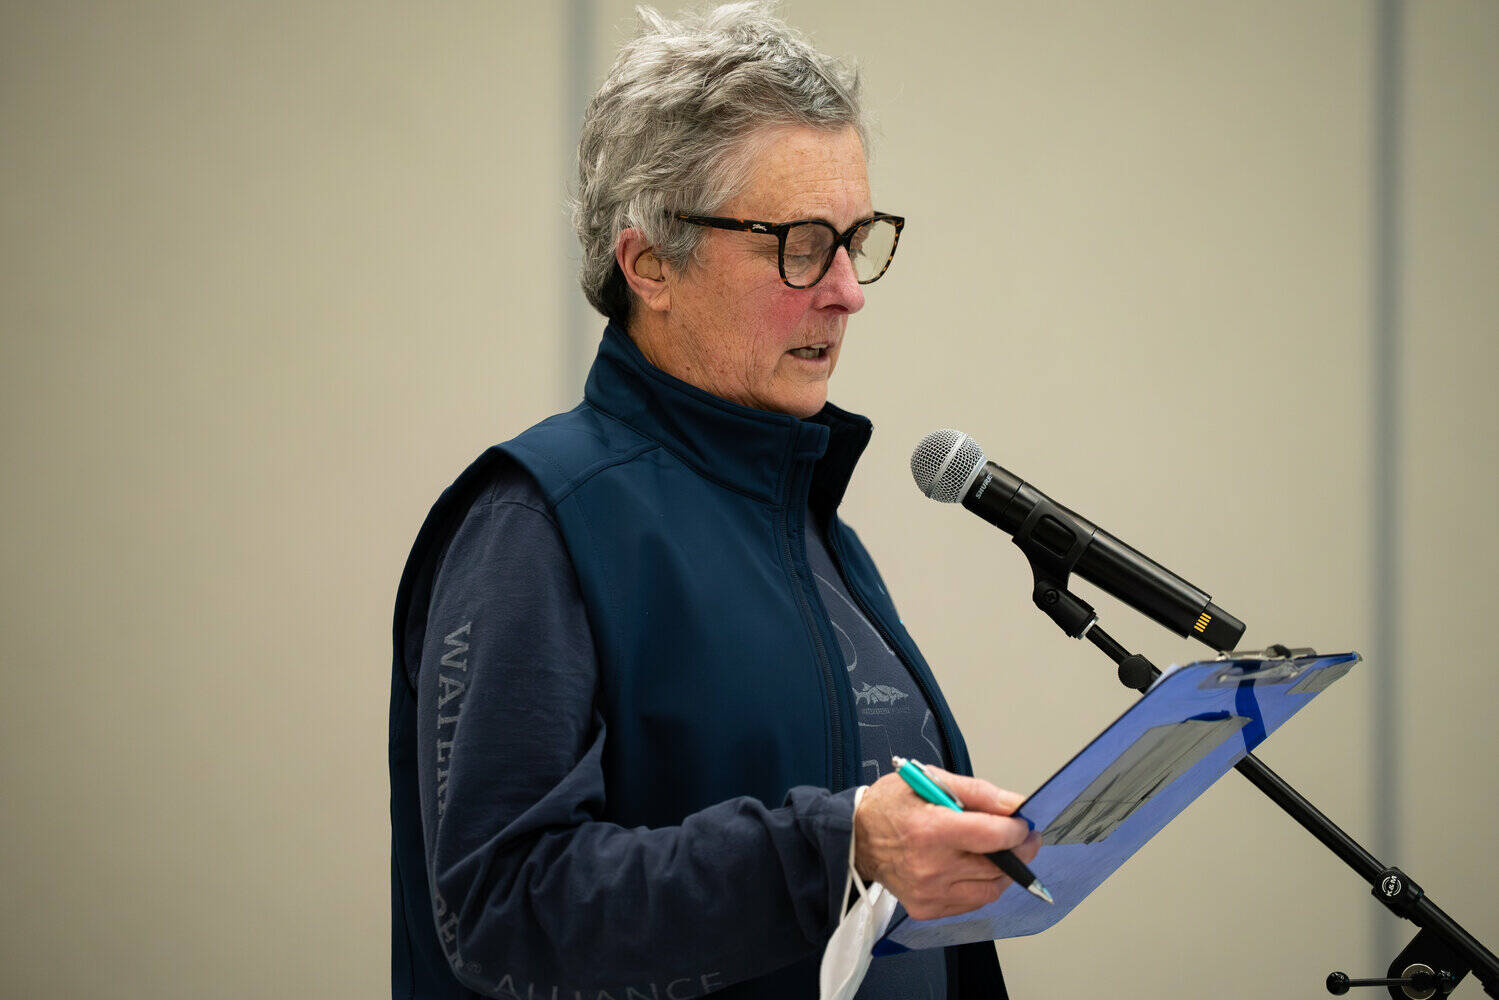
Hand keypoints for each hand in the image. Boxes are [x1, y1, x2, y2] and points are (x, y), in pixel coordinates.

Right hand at [853, 766, 1040, 920]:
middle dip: (1018, 849)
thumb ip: (977, 792)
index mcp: (930, 829)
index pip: (992, 836)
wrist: (856, 839)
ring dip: (1003, 870)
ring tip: (998, 851)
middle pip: (996, 866)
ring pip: (991, 889)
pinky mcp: (927, 909)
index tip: (1023, 824)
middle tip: (1021, 836)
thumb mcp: (927, 780)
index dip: (1017, 830)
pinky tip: (974, 867)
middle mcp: (930, 867)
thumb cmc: (889, 806)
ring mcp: (929, 893)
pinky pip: (973, 902)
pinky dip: (982, 885)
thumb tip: (1015, 805)